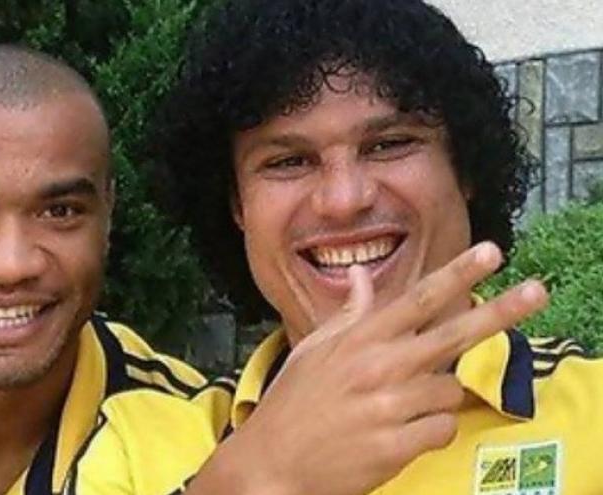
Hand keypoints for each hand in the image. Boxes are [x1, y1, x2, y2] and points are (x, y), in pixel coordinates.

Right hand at [187, 242, 547, 494]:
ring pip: (449, 391)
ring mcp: (389, 407)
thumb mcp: (313, 350)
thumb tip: (363, 275)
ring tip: (399, 407)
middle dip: (500, 312)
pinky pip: (442, 430)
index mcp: (358, 340)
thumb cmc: (292, 403)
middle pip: (452, 334)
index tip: (490, 253)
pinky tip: (401, 433)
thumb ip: (348, 314)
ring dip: (436, 397)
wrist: (273, 462)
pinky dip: (431, 431)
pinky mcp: (396, 446)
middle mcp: (378, 367)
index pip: (417, 299)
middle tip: (537, 293)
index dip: (458, 274)